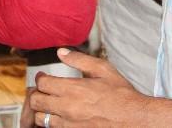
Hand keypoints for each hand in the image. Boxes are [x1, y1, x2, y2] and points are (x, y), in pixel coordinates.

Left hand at [27, 48, 142, 126]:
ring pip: (41, 118)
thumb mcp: (103, 70)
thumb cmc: (121, 95)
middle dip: (37, 93)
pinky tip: (59, 116)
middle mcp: (68, 108)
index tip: (44, 77)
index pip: (42, 83)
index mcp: (74, 89)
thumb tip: (61, 52)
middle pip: (36, 101)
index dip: (41, 78)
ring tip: (50, 104)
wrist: (135, 120)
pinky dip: (51, 122)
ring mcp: (69, 124)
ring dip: (42, 110)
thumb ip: (79, 59)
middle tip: (43, 90)